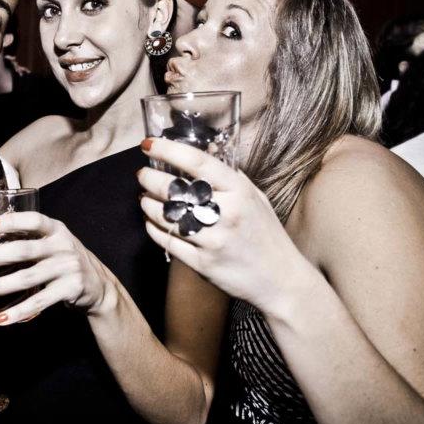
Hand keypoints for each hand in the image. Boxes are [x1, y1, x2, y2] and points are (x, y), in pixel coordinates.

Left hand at [0, 211, 120, 323]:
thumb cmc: (65, 261)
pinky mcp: (70, 289)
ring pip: (27, 278)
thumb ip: (32, 240)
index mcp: (57, 230)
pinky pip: (39, 301)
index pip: (33, 220)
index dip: (11, 221)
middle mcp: (63, 246)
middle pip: (24, 250)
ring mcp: (68, 268)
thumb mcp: (55, 243)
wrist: (100, 286)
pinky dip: (19, 311)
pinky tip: (2, 318)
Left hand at [136, 138, 317, 313]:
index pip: (198, 163)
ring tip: (145, 197)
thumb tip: (205, 152)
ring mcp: (213, 240)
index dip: (169, 150)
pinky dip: (153, 228)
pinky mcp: (203, 264)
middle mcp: (226, 213)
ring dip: (148, 204)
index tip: (149, 144)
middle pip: (175, 190)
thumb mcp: (255, 198)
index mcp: (240, 191)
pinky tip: (150, 220)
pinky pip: (168, 242)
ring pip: (167, 216)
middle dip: (150, 178)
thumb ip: (230, 176)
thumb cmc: (266, 234)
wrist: (280, 280)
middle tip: (142, 174)